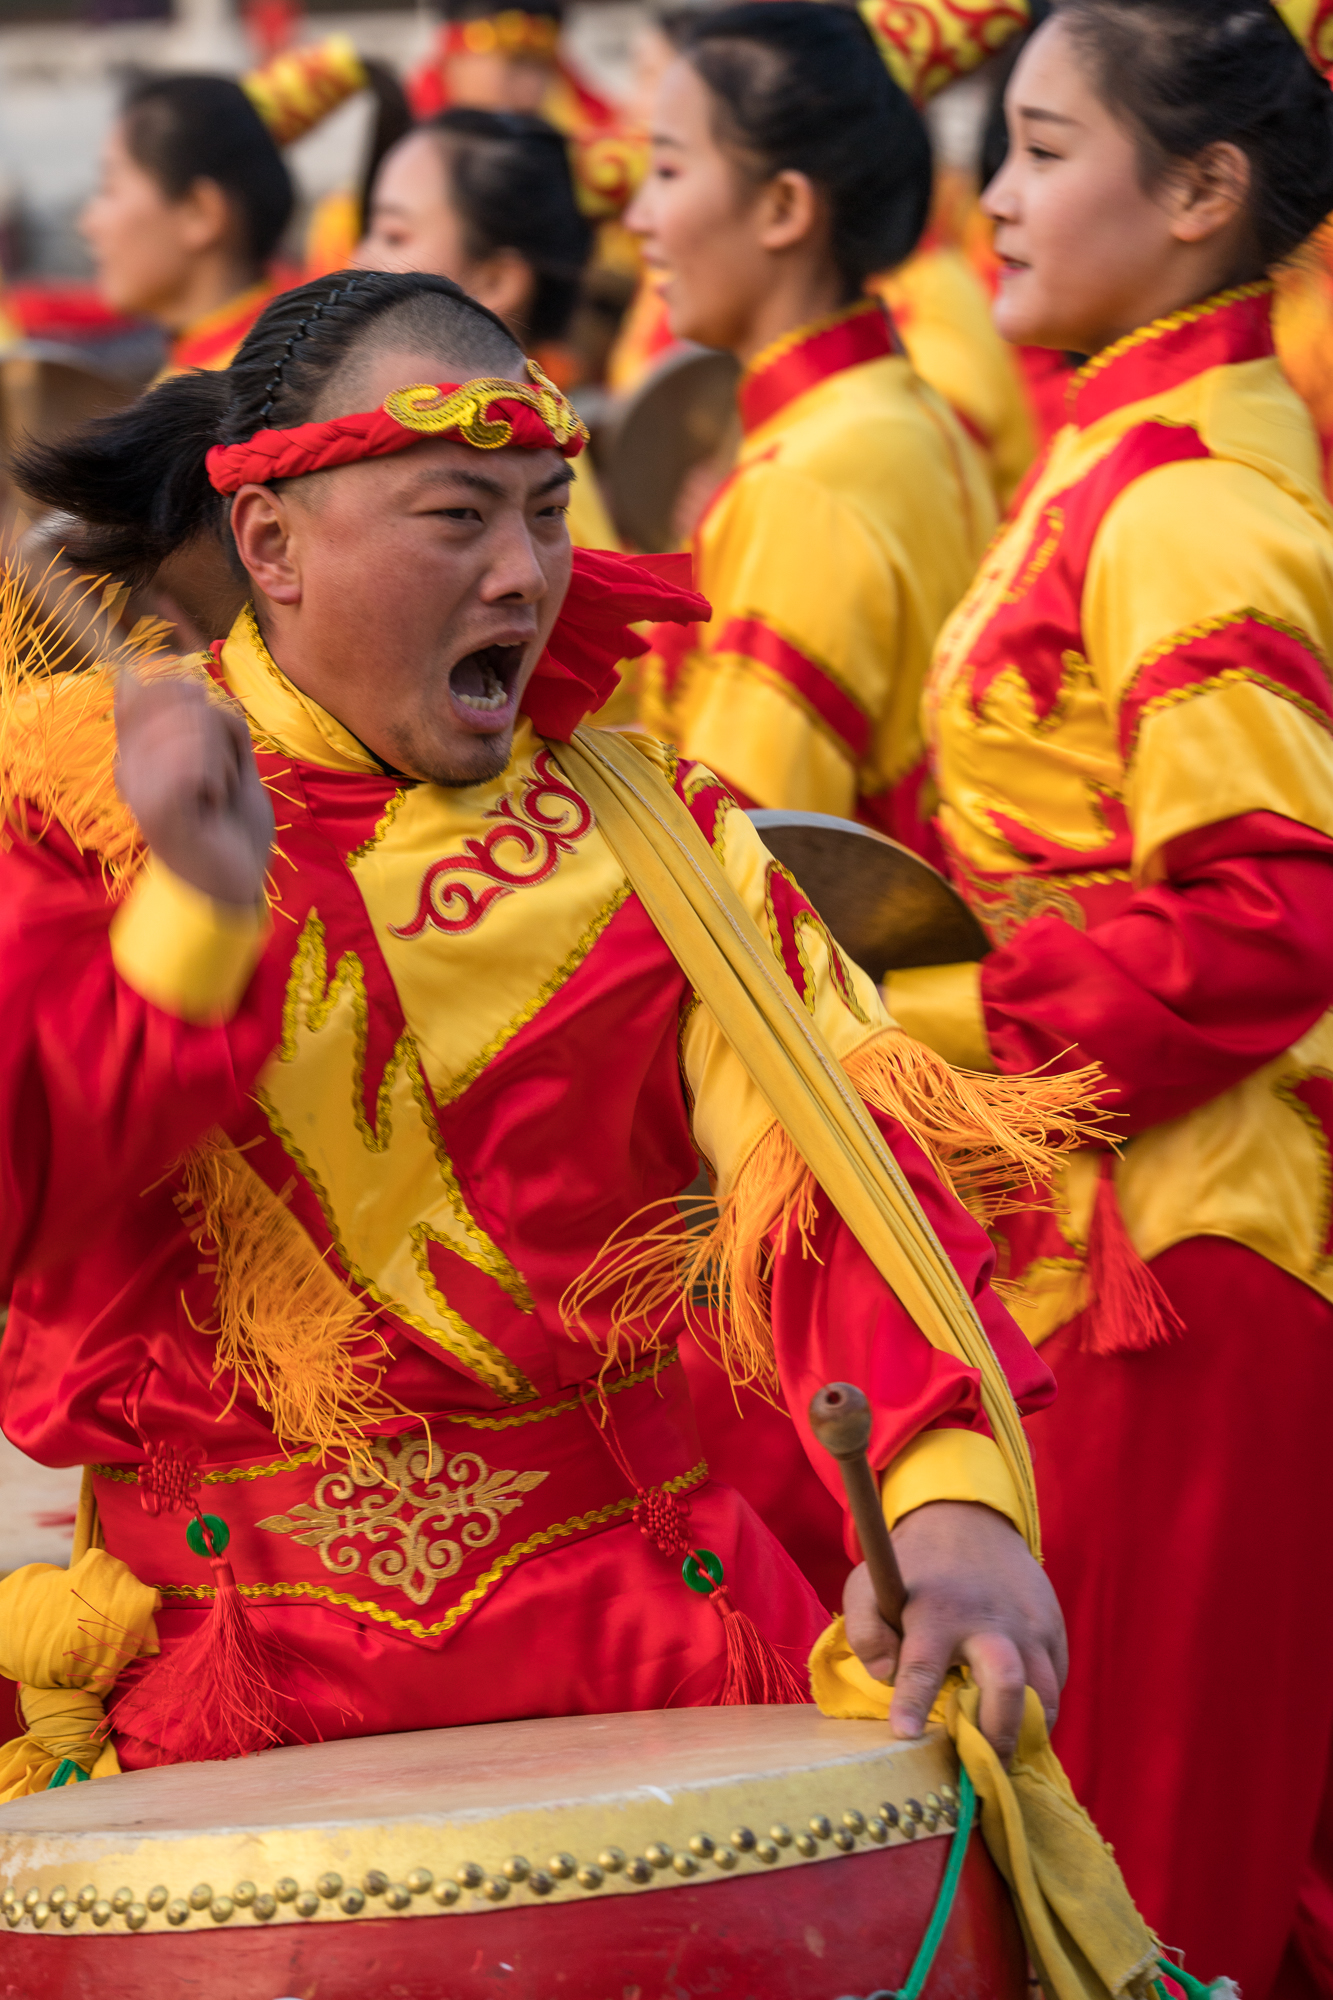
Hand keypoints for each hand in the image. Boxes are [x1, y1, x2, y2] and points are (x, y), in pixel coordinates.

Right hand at [114, 669, 273, 906]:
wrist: (235, 882)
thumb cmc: (232, 824)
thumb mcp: (232, 759)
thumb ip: (209, 718)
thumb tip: (180, 679)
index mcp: (137, 749)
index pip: (156, 686)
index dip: (196, 705)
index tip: (211, 751)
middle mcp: (128, 761)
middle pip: (186, 698)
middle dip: (223, 736)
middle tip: (218, 782)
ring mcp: (137, 782)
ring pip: (197, 723)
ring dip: (226, 761)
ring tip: (215, 797)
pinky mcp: (154, 805)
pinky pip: (197, 756)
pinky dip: (222, 779)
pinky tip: (212, 808)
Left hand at [843, 1499, 1066, 1762]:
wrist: (970, 1521)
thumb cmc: (915, 1567)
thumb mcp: (872, 1582)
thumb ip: (866, 1630)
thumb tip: (885, 1675)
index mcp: (938, 1611)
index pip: (924, 1663)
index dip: (913, 1701)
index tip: (904, 1735)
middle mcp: (988, 1621)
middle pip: (1006, 1685)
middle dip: (996, 1735)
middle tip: (983, 1770)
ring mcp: (1028, 1626)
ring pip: (1043, 1694)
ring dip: (1027, 1733)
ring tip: (1005, 1758)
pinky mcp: (1052, 1630)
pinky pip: (1056, 1682)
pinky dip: (1043, 1710)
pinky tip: (1021, 1724)